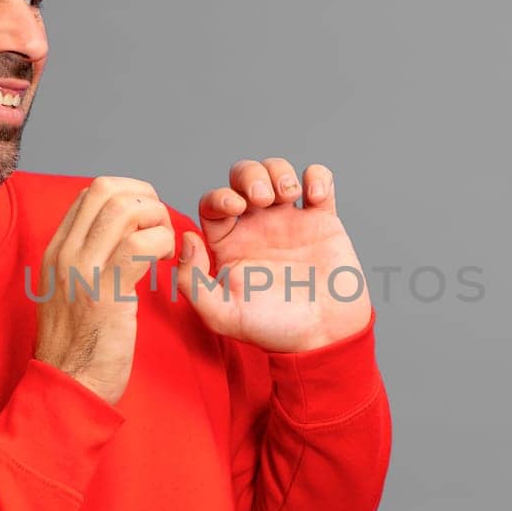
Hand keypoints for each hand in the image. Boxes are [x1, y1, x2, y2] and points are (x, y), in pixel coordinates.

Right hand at [34, 176, 175, 404]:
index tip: (147, 219)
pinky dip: (162, 243)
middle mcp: (64, 253)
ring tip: (166, 244)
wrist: (68, 385)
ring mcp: (82, 271)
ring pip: (124, 210)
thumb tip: (119, 236)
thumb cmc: (78, 346)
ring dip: (157, 219)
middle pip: (106, 189)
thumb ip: (85, 261)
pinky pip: (140, 245)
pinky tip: (166, 261)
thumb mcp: (68, 292)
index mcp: (56, 250)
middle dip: (145, 197)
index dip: (128, 193)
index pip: (91, 192)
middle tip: (161, 226)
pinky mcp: (106, 292)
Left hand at [174, 157, 371, 352]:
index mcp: (229, 244)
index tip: (236, 206)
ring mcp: (291, 221)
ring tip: (290, 195)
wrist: (324, 338)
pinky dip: (317, 177)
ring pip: (277, 172)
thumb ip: (193, 282)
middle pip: (243, 176)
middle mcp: (257, 228)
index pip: (213, 202)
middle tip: (263, 197)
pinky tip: (316, 196)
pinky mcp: (324, 221)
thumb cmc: (273, 331)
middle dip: (251, 175)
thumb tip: (187, 238)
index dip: (220, 195)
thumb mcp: (222, 315)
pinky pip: (319, 181)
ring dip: (280, 172)